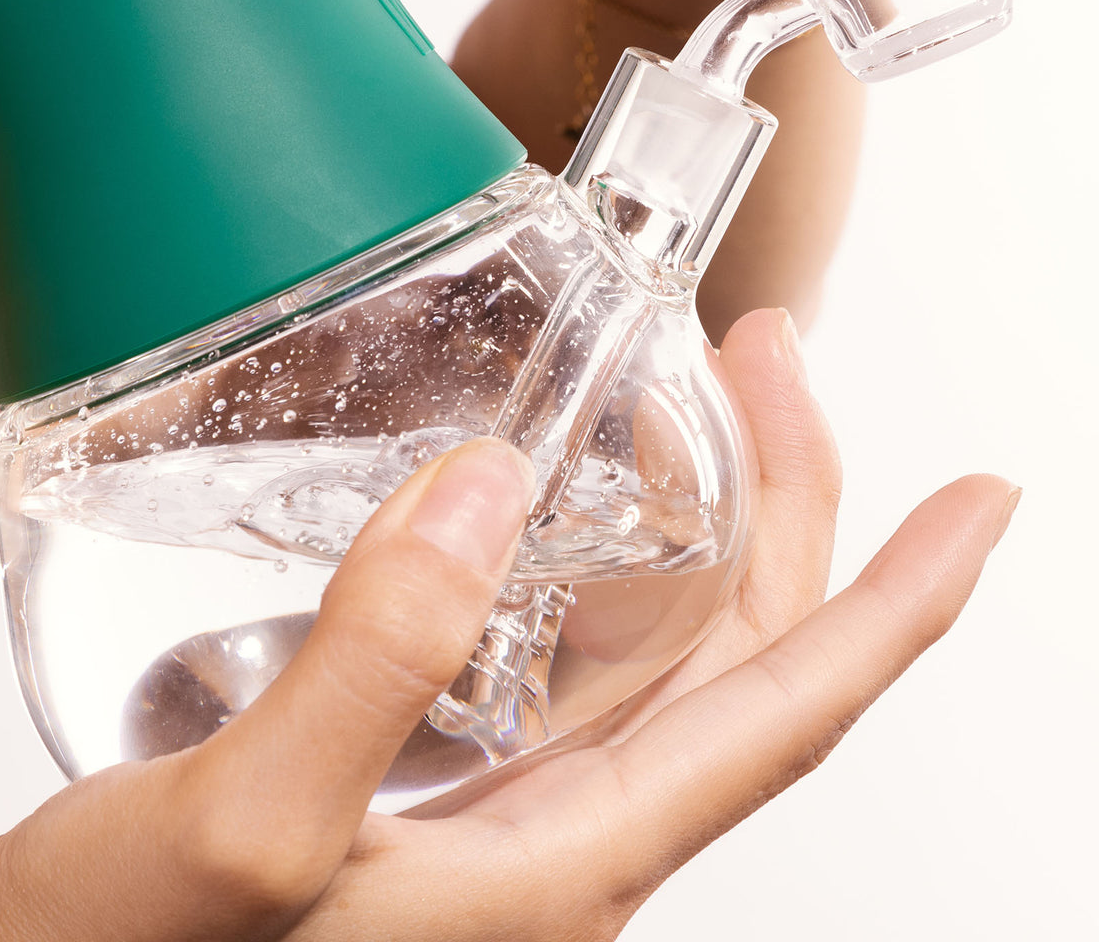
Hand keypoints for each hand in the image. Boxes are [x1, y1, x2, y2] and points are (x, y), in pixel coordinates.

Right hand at [0, 309, 1017, 939]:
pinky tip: (526, 492)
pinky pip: (540, 650)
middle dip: (782, 497)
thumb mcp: (237, 835)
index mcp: (555, 868)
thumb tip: (488, 493)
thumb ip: (372, 662)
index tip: (984, 501)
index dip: (900, 599)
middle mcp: (547, 837)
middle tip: (766, 353)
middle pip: (733, 654)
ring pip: (645, 645)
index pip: (786, 711)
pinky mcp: (411, 774)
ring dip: (685, 514)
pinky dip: (568, 553)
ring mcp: (483, 807)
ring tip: (675, 394)